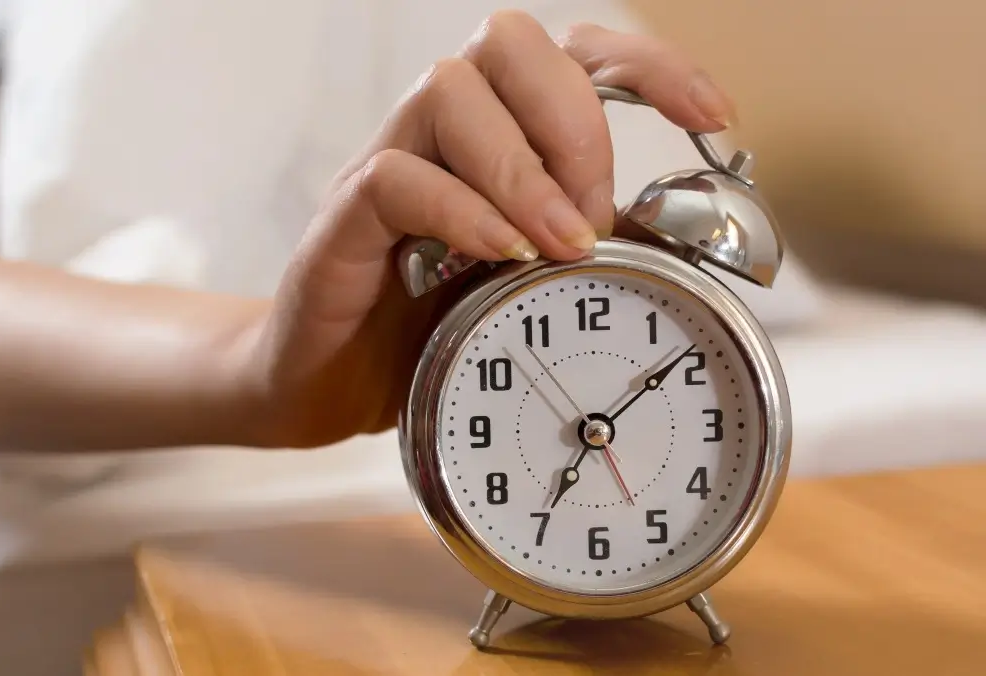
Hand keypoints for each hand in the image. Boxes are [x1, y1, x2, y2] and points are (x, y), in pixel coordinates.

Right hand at [243, 12, 736, 447]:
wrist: (327, 385)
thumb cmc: (428, 331)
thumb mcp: (530, 288)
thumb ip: (586, 249)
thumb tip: (670, 233)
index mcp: (494, 138)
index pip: (571, 55)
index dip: (647, 69)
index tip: (711, 120)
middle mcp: (438, 134)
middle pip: (506, 43)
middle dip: (574, 117)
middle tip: (594, 209)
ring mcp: (386, 167)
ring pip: (448, 90)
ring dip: (523, 169)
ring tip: (556, 246)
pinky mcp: (342, 221)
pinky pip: (395, 177)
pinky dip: (461, 211)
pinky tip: (497, 260)